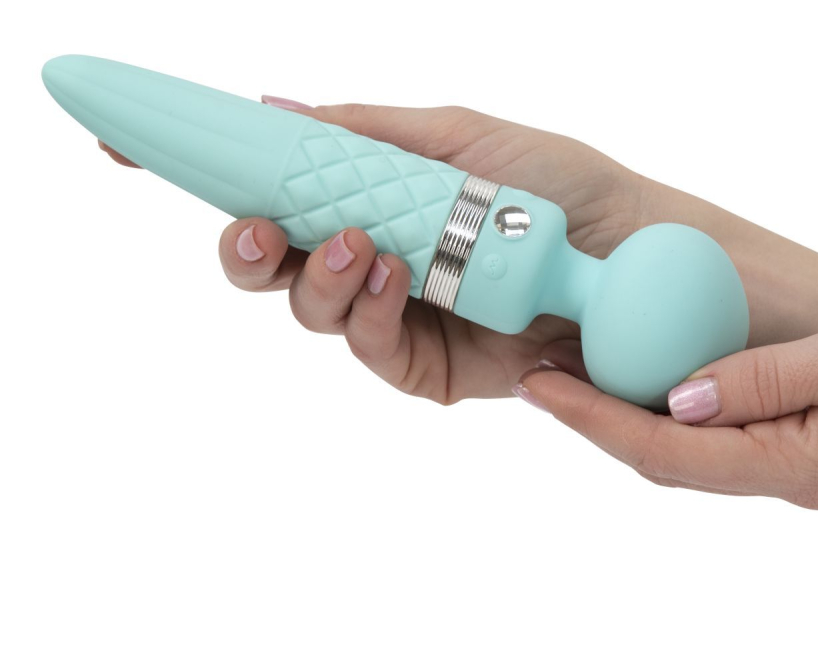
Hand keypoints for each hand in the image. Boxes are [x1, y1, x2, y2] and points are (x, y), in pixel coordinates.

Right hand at [98, 100, 817, 404]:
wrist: (649, 261)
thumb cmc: (569, 190)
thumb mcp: (467, 141)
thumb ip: (370, 134)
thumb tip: (276, 110)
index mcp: (379, 195)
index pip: (277, 184)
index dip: (208, 170)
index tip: (132, 148)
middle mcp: (379, 256)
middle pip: (276, 259)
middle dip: (247, 244)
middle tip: (252, 227)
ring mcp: (402, 317)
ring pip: (314, 310)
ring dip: (316, 278)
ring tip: (358, 246)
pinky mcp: (431, 370)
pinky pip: (371, 349)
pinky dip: (366, 313)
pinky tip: (390, 275)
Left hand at [518, 270, 817, 508]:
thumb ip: (765, 378)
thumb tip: (677, 394)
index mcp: (812, 467)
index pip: (678, 453)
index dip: (601, 424)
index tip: (541, 389)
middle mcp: (806, 478)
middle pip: (679, 460)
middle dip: (605, 423)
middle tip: (542, 378)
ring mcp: (816, 465)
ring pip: (704, 450)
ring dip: (638, 416)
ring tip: (580, 374)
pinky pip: (736, 433)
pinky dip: (687, 406)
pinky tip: (659, 372)